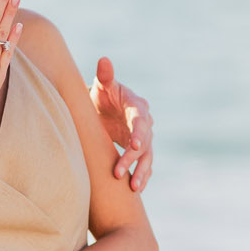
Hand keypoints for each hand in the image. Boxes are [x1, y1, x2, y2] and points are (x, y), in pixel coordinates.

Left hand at [93, 56, 152, 190]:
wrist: (103, 108)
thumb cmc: (102, 94)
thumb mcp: (102, 85)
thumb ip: (104, 76)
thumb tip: (103, 60)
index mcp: (137, 107)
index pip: (141, 121)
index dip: (139, 133)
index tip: (135, 146)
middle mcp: (144, 123)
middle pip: (145, 143)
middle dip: (133, 159)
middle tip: (120, 173)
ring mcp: (143, 139)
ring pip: (147, 158)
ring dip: (141, 172)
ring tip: (133, 188)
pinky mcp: (139, 151)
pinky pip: (144, 165)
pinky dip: (142, 176)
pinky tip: (136, 190)